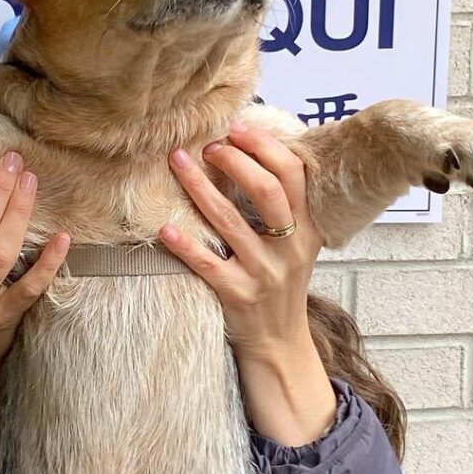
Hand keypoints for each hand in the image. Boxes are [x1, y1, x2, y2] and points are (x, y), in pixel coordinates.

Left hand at [159, 125, 336, 444]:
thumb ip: (282, 204)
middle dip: (236, 162)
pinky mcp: (238, 297)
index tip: (237, 129)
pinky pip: (208, 265)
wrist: (280, 344)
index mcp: (307, 228)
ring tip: (178, 162)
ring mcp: (264, 274)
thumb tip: (250, 149)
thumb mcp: (295, 242)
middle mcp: (289, 249)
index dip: (265, 148)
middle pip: (267, 193)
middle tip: (208, 145)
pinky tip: (165, 227)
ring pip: (231, 223)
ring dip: (201, 188)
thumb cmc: (280, 282)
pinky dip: (185, 245)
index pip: (294, 175)